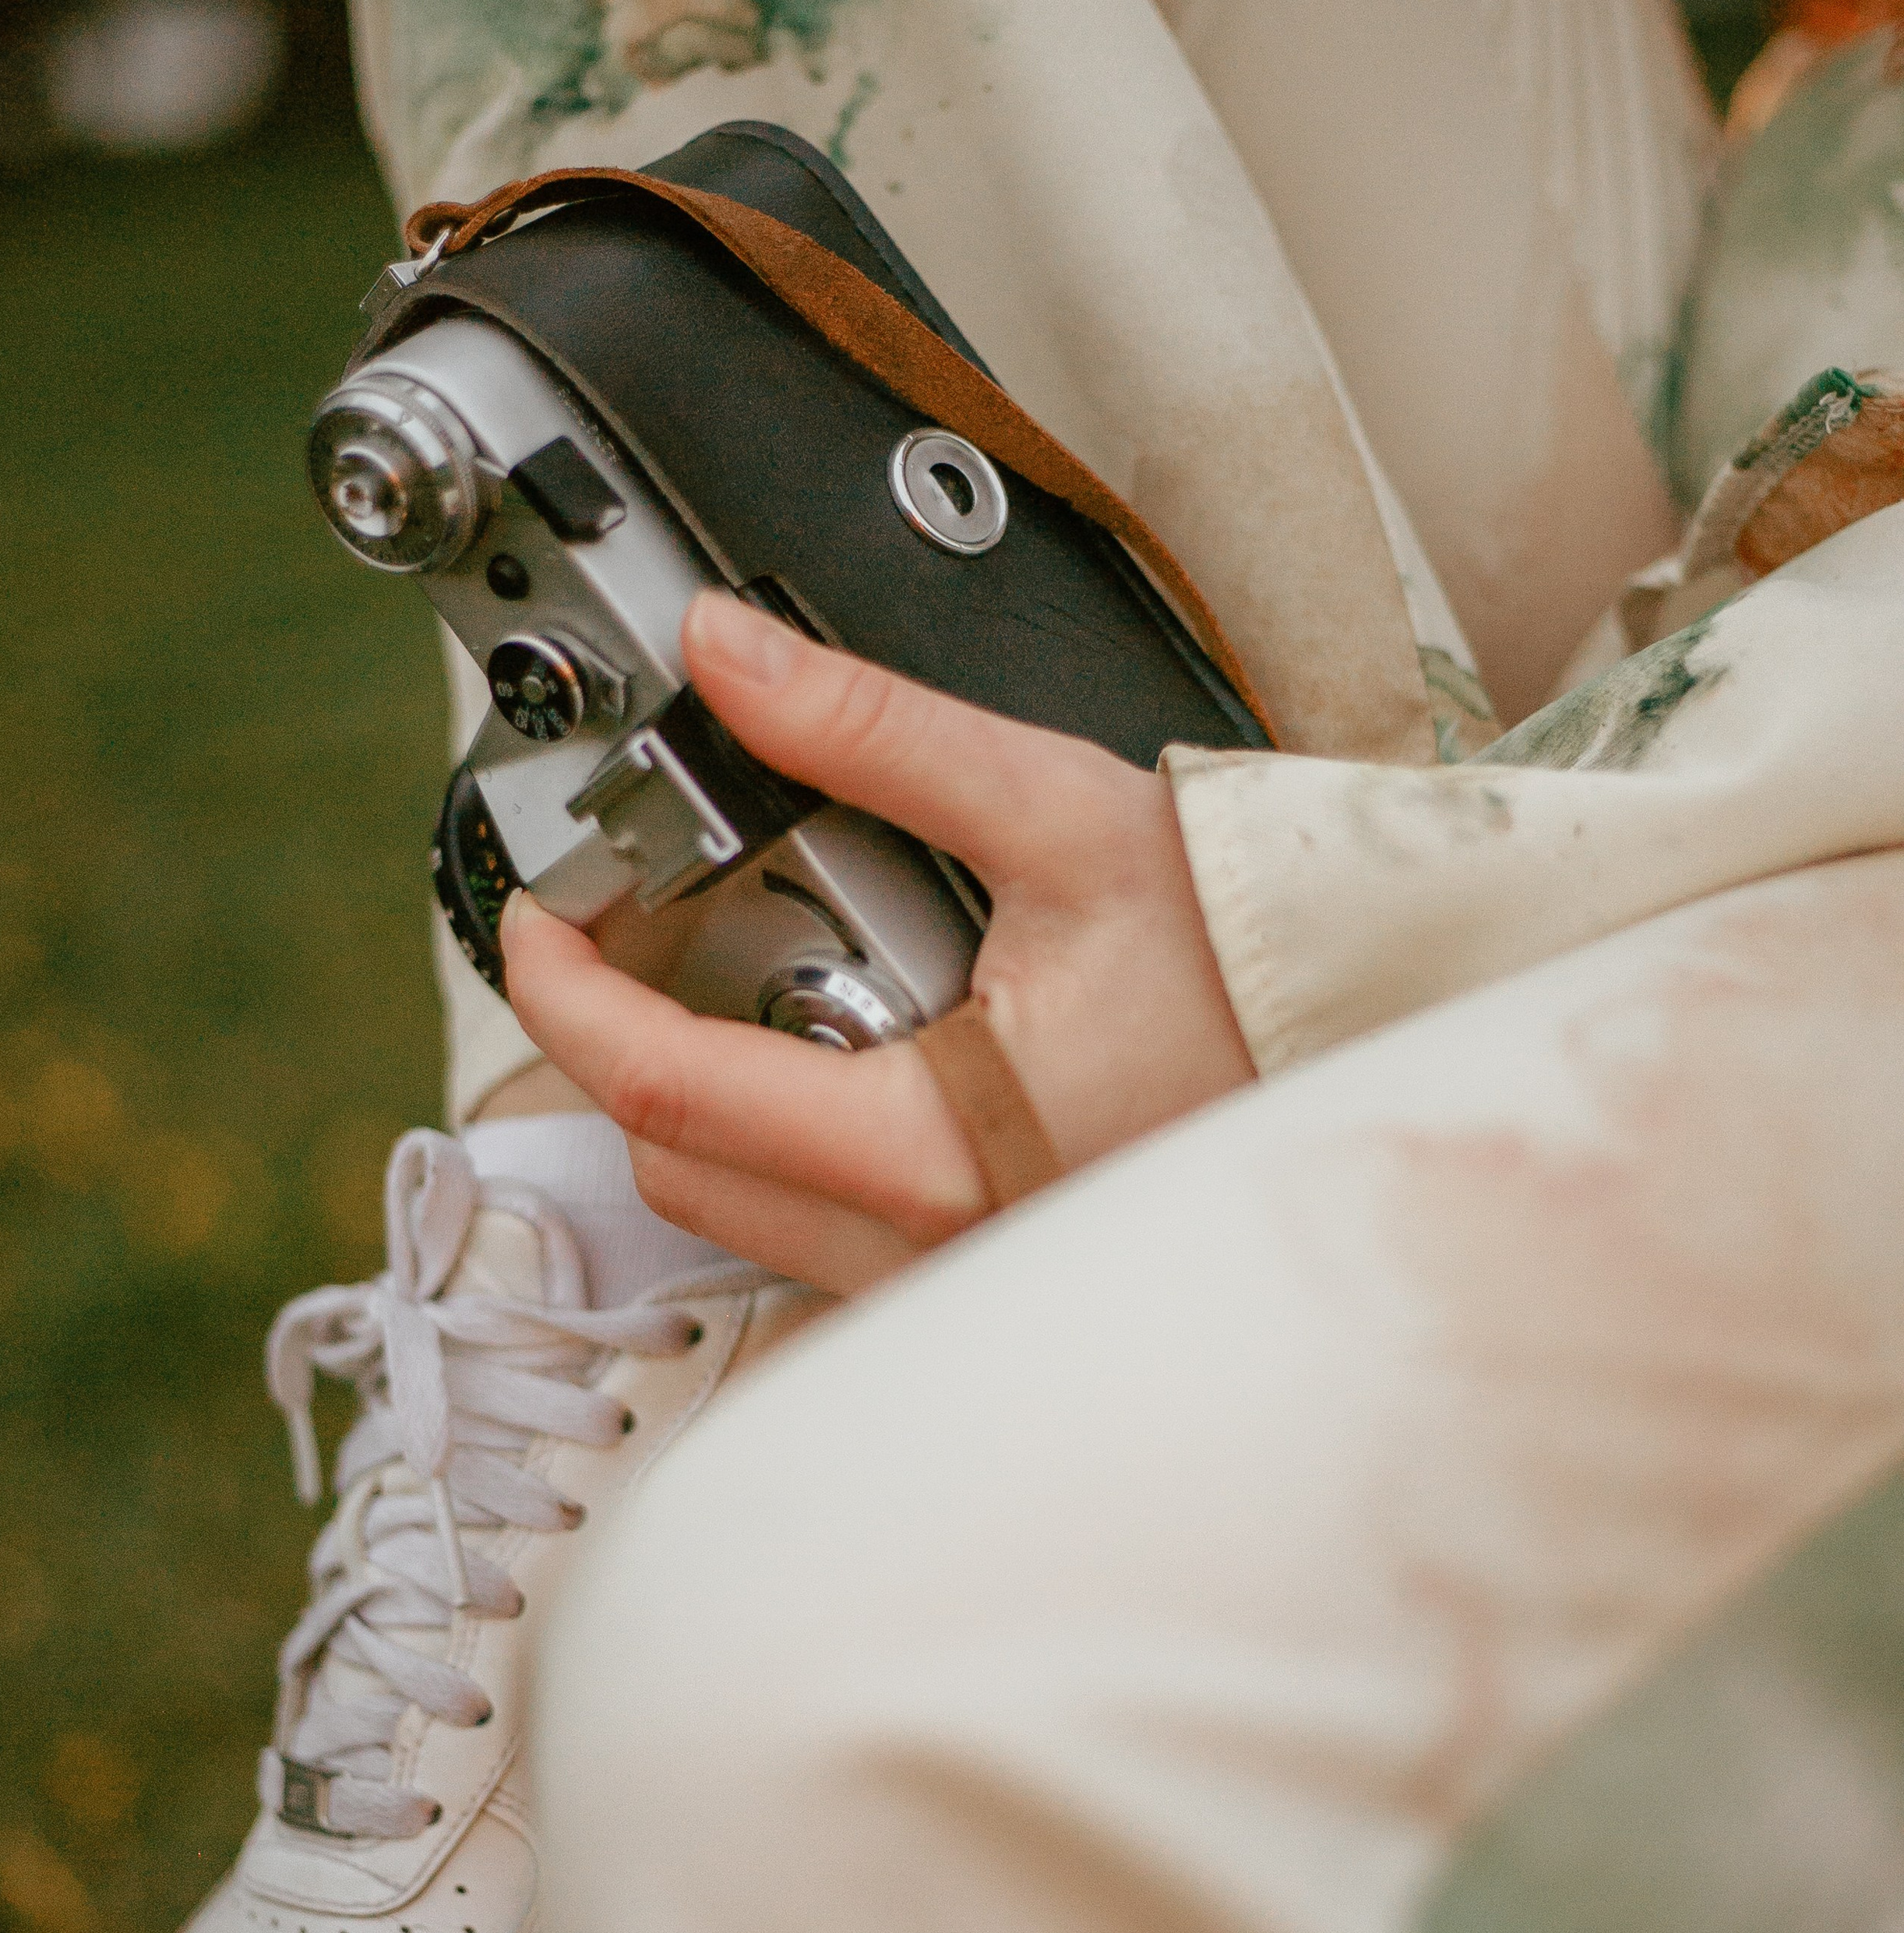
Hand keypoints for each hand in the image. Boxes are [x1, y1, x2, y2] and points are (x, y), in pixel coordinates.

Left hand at [502, 591, 1254, 1292]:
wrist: (1394, 1029)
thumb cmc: (1264, 955)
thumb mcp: (1062, 813)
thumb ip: (874, 731)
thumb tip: (730, 656)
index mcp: (931, 1147)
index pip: (662, 1087)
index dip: (561, 992)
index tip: (538, 918)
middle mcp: (932, 1245)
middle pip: (680, 1166)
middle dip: (621, 1048)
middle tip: (629, 932)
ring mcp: (960, 1275)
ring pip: (748, 1215)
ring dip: (710, 1100)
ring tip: (746, 975)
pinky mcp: (991, 1271)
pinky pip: (831, 1235)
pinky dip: (794, 1144)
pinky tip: (846, 1050)